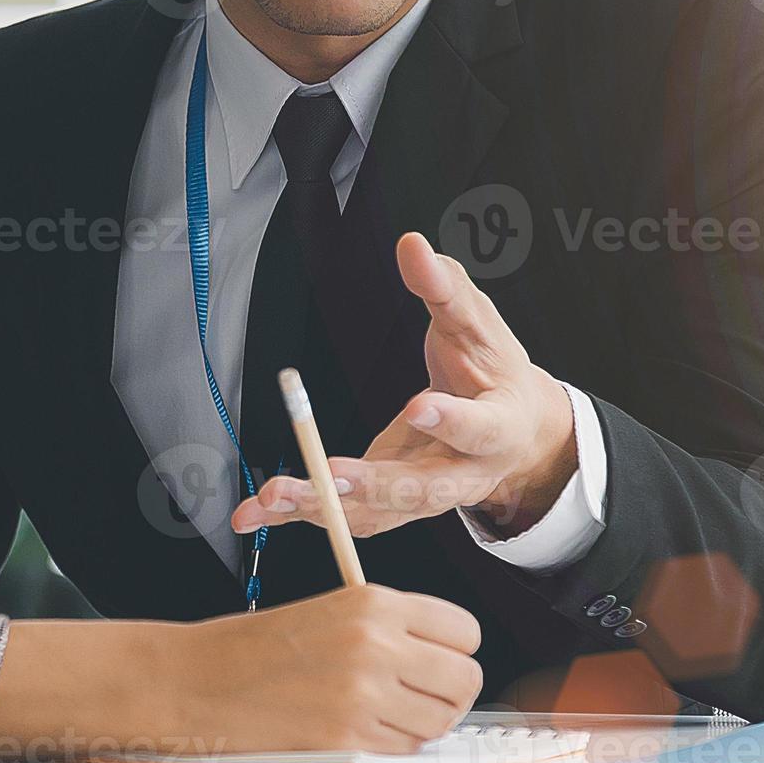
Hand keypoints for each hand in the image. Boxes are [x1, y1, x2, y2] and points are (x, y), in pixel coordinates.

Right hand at [165, 585, 482, 754]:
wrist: (198, 680)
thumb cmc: (255, 648)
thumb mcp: (332, 611)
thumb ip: (391, 627)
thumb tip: (445, 658)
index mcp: (375, 602)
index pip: (465, 631)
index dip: (455, 651)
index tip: (439, 662)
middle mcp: (376, 644)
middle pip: (465, 679)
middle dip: (449, 694)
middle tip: (423, 698)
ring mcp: (363, 693)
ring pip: (439, 721)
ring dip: (421, 725)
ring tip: (385, 715)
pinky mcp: (347, 737)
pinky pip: (402, 750)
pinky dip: (390, 747)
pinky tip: (359, 731)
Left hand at [232, 232, 577, 540]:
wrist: (512, 435)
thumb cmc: (493, 373)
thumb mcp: (479, 325)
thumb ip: (445, 289)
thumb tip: (412, 246)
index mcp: (497, 428)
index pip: (479, 428)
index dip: (451, 421)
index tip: (418, 406)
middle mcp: (462, 475)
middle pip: (420, 490)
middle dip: (371, 486)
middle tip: (331, 477)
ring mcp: (422, 498)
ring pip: (374, 513)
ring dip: (321, 507)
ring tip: (272, 496)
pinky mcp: (387, 505)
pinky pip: (342, 516)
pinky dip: (295, 516)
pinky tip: (252, 513)